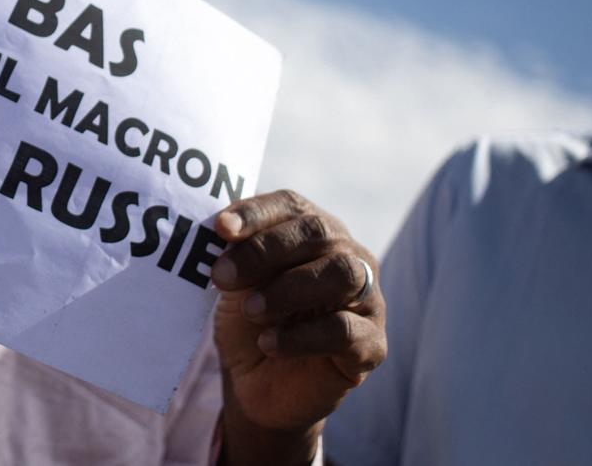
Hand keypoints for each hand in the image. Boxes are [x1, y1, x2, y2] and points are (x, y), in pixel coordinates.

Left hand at [212, 190, 385, 447]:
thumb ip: (236, 252)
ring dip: (288, 289)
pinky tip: (269, 343)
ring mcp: (369, 300)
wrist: (258, 386)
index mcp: (316, 233)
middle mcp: (350, 257)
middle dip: (264, 250)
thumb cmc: (250, 322)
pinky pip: (345, 330)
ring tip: (251, 311)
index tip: (220, 228)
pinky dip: (301, 335)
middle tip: (222, 277)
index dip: (257, 212)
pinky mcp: (372, 345)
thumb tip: (221, 227)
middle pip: (320, 232)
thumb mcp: (236, 283)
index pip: (292, 205)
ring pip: (341, 274)